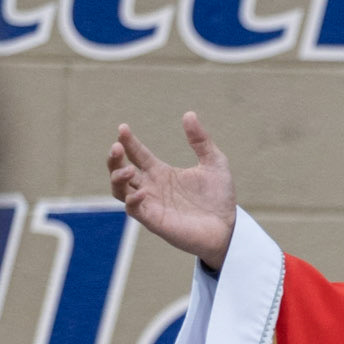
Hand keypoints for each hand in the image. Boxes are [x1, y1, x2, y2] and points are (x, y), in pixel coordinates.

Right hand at [107, 111, 236, 270]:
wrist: (228, 228)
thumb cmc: (219, 199)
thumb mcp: (214, 163)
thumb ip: (201, 140)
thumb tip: (189, 114)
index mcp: (161, 172)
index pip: (137, 153)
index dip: (128, 140)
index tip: (123, 128)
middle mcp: (152, 187)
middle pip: (120, 170)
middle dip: (114, 158)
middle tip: (117, 146)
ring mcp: (151, 204)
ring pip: (119, 190)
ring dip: (117, 177)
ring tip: (128, 170)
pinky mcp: (154, 221)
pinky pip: (133, 210)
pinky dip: (132, 200)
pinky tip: (142, 191)